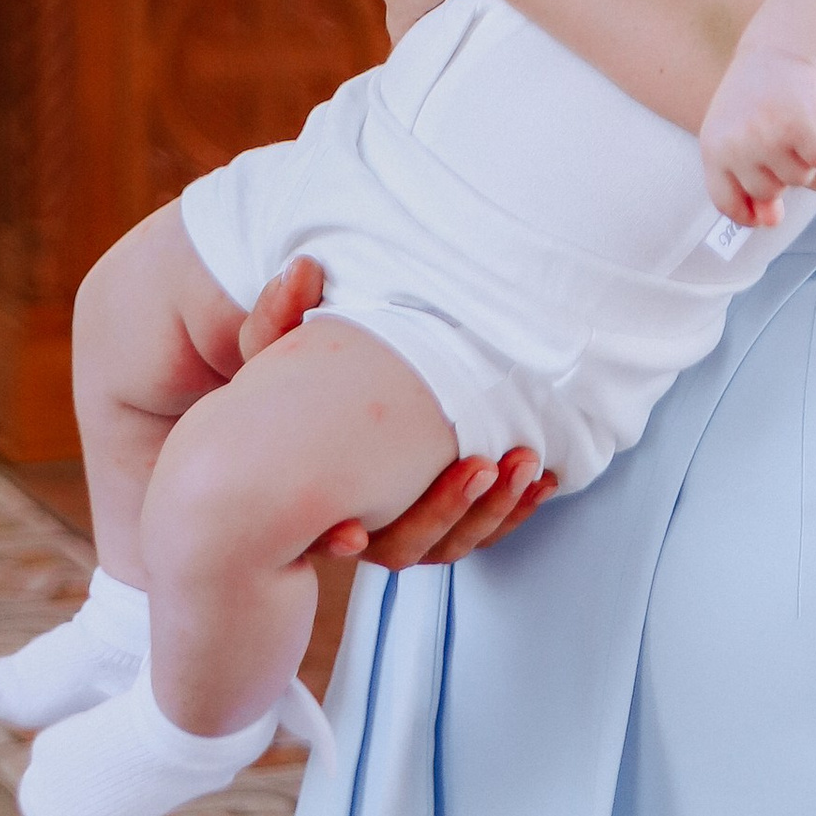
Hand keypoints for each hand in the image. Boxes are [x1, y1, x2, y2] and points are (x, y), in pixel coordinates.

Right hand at [237, 266, 556, 566]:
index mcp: (309, 499)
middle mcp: (357, 528)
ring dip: (492, 511)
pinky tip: (543, 480)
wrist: (305, 420)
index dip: (333, 541)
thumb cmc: (288, 390)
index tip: (352, 533)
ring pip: (448, 544)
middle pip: (402, 547)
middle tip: (484, 466)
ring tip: (524, 465)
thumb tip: (302, 268)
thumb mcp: (272, 354)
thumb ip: (278, 317)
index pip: (319, 535)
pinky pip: (480, 530)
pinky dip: (513, 510)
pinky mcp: (442, 517)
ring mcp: (402, 528)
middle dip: (448, 511)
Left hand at [701, 46, 815, 228]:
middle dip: (780, 172)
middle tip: (776, 135)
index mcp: (712, 148)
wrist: (781, 48)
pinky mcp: (802, 125)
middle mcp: (737, 144)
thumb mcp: (736, 137)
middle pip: (770, 194)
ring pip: (800, 179)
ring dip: (803, 157)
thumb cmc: (755, 98)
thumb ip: (747, 181)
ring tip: (791, 123)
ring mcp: (769, 135)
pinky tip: (813, 120)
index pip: (727, 202)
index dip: (748, 213)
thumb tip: (770, 221)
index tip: (763, 211)